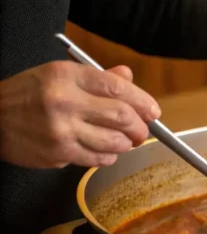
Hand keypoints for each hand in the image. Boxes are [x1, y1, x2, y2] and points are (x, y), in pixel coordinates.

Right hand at [0, 61, 159, 168]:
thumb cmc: (27, 96)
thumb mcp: (57, 75)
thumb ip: (96, 78)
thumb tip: (128, 77)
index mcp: (67, 76)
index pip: (118, 88)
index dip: (143, 101)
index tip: (152, 111)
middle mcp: (66, 101)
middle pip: (122, 116)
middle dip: (140, 127)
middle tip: (142, 131)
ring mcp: (63, 129)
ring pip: (115, 141)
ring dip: (126, 144)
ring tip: (123, 141)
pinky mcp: (60, 153)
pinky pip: (99, 158)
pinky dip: (109, 156)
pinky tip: (104, 150)